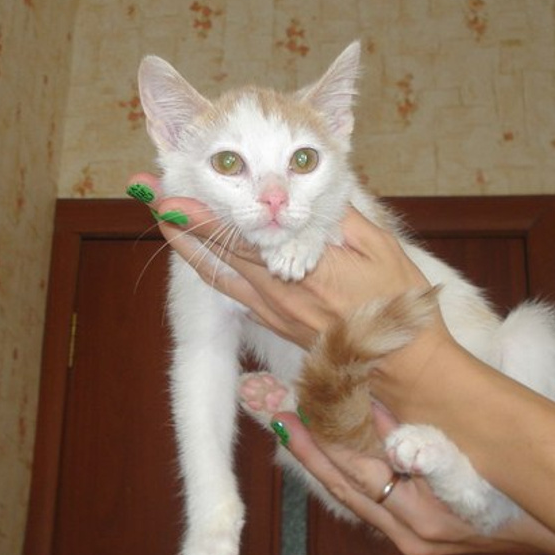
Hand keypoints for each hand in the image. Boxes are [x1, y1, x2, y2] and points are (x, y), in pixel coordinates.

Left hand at [127, 173, 433, 348]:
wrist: (403, 365)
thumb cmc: (398, 304)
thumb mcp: (380, 249)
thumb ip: (339, 216)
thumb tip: (309, 188)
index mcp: (307, 269)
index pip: (242, 239)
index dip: (201, 218)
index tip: (169, 196)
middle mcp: (280, 294)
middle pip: (220, 254)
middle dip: (182, 223)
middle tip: (151, 195)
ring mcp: (275, 313)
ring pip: (220, 277)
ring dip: (188, 248)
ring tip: (163, 222)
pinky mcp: (276, 324)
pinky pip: (234, 295)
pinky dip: (211, 271)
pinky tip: (200, 256)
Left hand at [275, 405, 554, 554]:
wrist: (553, 527)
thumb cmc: (517, 494)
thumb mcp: (475, 474)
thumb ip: (431, 457)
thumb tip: (385, 433)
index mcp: (415, 517)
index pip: (353, 471)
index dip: (320, 439)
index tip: (288, 410)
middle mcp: (403, 531)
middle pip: (342, 484)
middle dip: (305, 447)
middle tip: (271, 412)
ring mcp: (407, 534)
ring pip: (352, 489)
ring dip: (320, 455)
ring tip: (288, 423)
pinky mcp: (414, 530)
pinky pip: (369, 494)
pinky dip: (347, 466)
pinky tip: (330, 443)